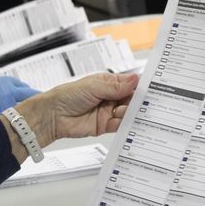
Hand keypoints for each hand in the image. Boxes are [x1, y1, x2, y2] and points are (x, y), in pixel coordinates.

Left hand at [15, 73, 138, 147]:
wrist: (52, 116)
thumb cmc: (68, 96)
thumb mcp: (94, 86)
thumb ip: (116, 86)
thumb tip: (135, 79)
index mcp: (108, 83)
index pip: (129, 84)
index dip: (139, 86)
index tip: (151, 87)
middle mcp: (110, 97)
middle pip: (130, 99)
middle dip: (138, 101)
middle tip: (147, 101)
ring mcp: (108, 112)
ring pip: (127, 112)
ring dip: (131, 112)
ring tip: (133, 111)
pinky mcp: (105, 126)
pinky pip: (120, 125)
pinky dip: (126, 124)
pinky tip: (131, 122)